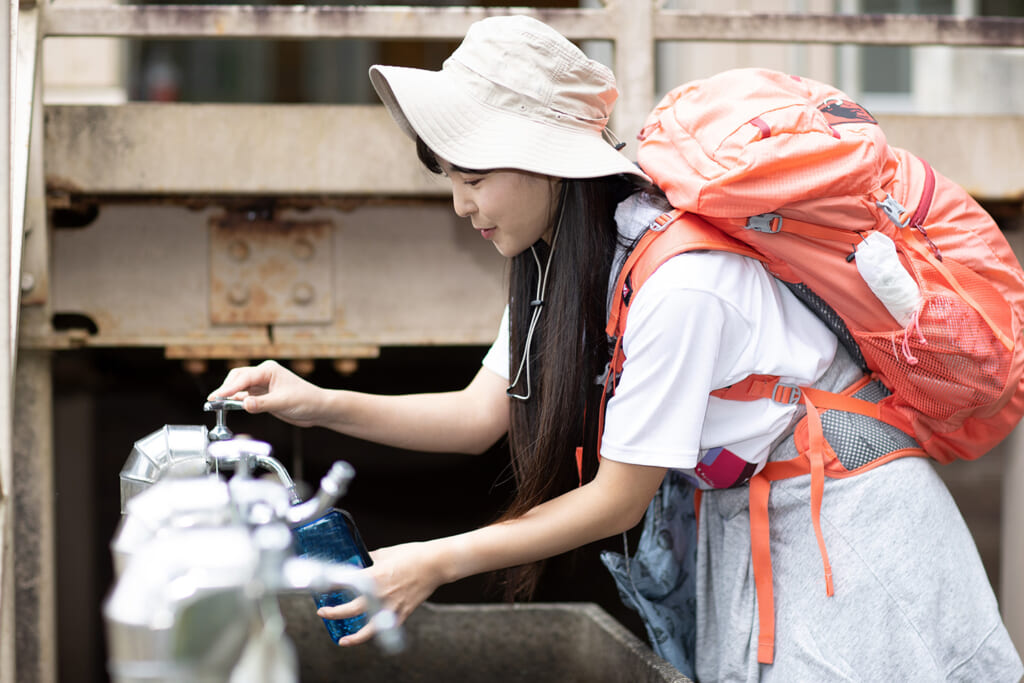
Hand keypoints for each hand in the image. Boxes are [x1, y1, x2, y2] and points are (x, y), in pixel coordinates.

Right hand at [208, 360, 323, 427]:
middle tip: (213, 401)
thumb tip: (244, 404)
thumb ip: (262, 404)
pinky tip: (228, 406)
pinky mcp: (262, 396)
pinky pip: (244, 397)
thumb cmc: (306, 400)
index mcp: (268, 370)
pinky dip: (235, 402)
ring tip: (216, 404)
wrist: (317, 408)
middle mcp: (263, 375)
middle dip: (225, 388)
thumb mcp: (284, 402)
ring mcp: (262, 386)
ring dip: (228, 395)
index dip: (228, 388)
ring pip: (239, 388)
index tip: (216, 397)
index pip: (243, 378)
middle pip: (237, 378)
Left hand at [317, 541, 444, 646]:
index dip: (329, 587)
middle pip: (350, 610)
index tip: (320, 587)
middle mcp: (379, 595)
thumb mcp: (385, 552)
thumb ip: (370, 559)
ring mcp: (391, 607)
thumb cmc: (412, 555)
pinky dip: (376, 631)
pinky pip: (386, 627)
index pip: (344, 584)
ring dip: (354, 637)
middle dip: (334, 613)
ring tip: (342, 640)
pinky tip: (370, 633)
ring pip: (368, 629)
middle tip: (323, 613)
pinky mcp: (402, 613)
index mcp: (373, 576)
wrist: (435, 564)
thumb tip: (359, 561)